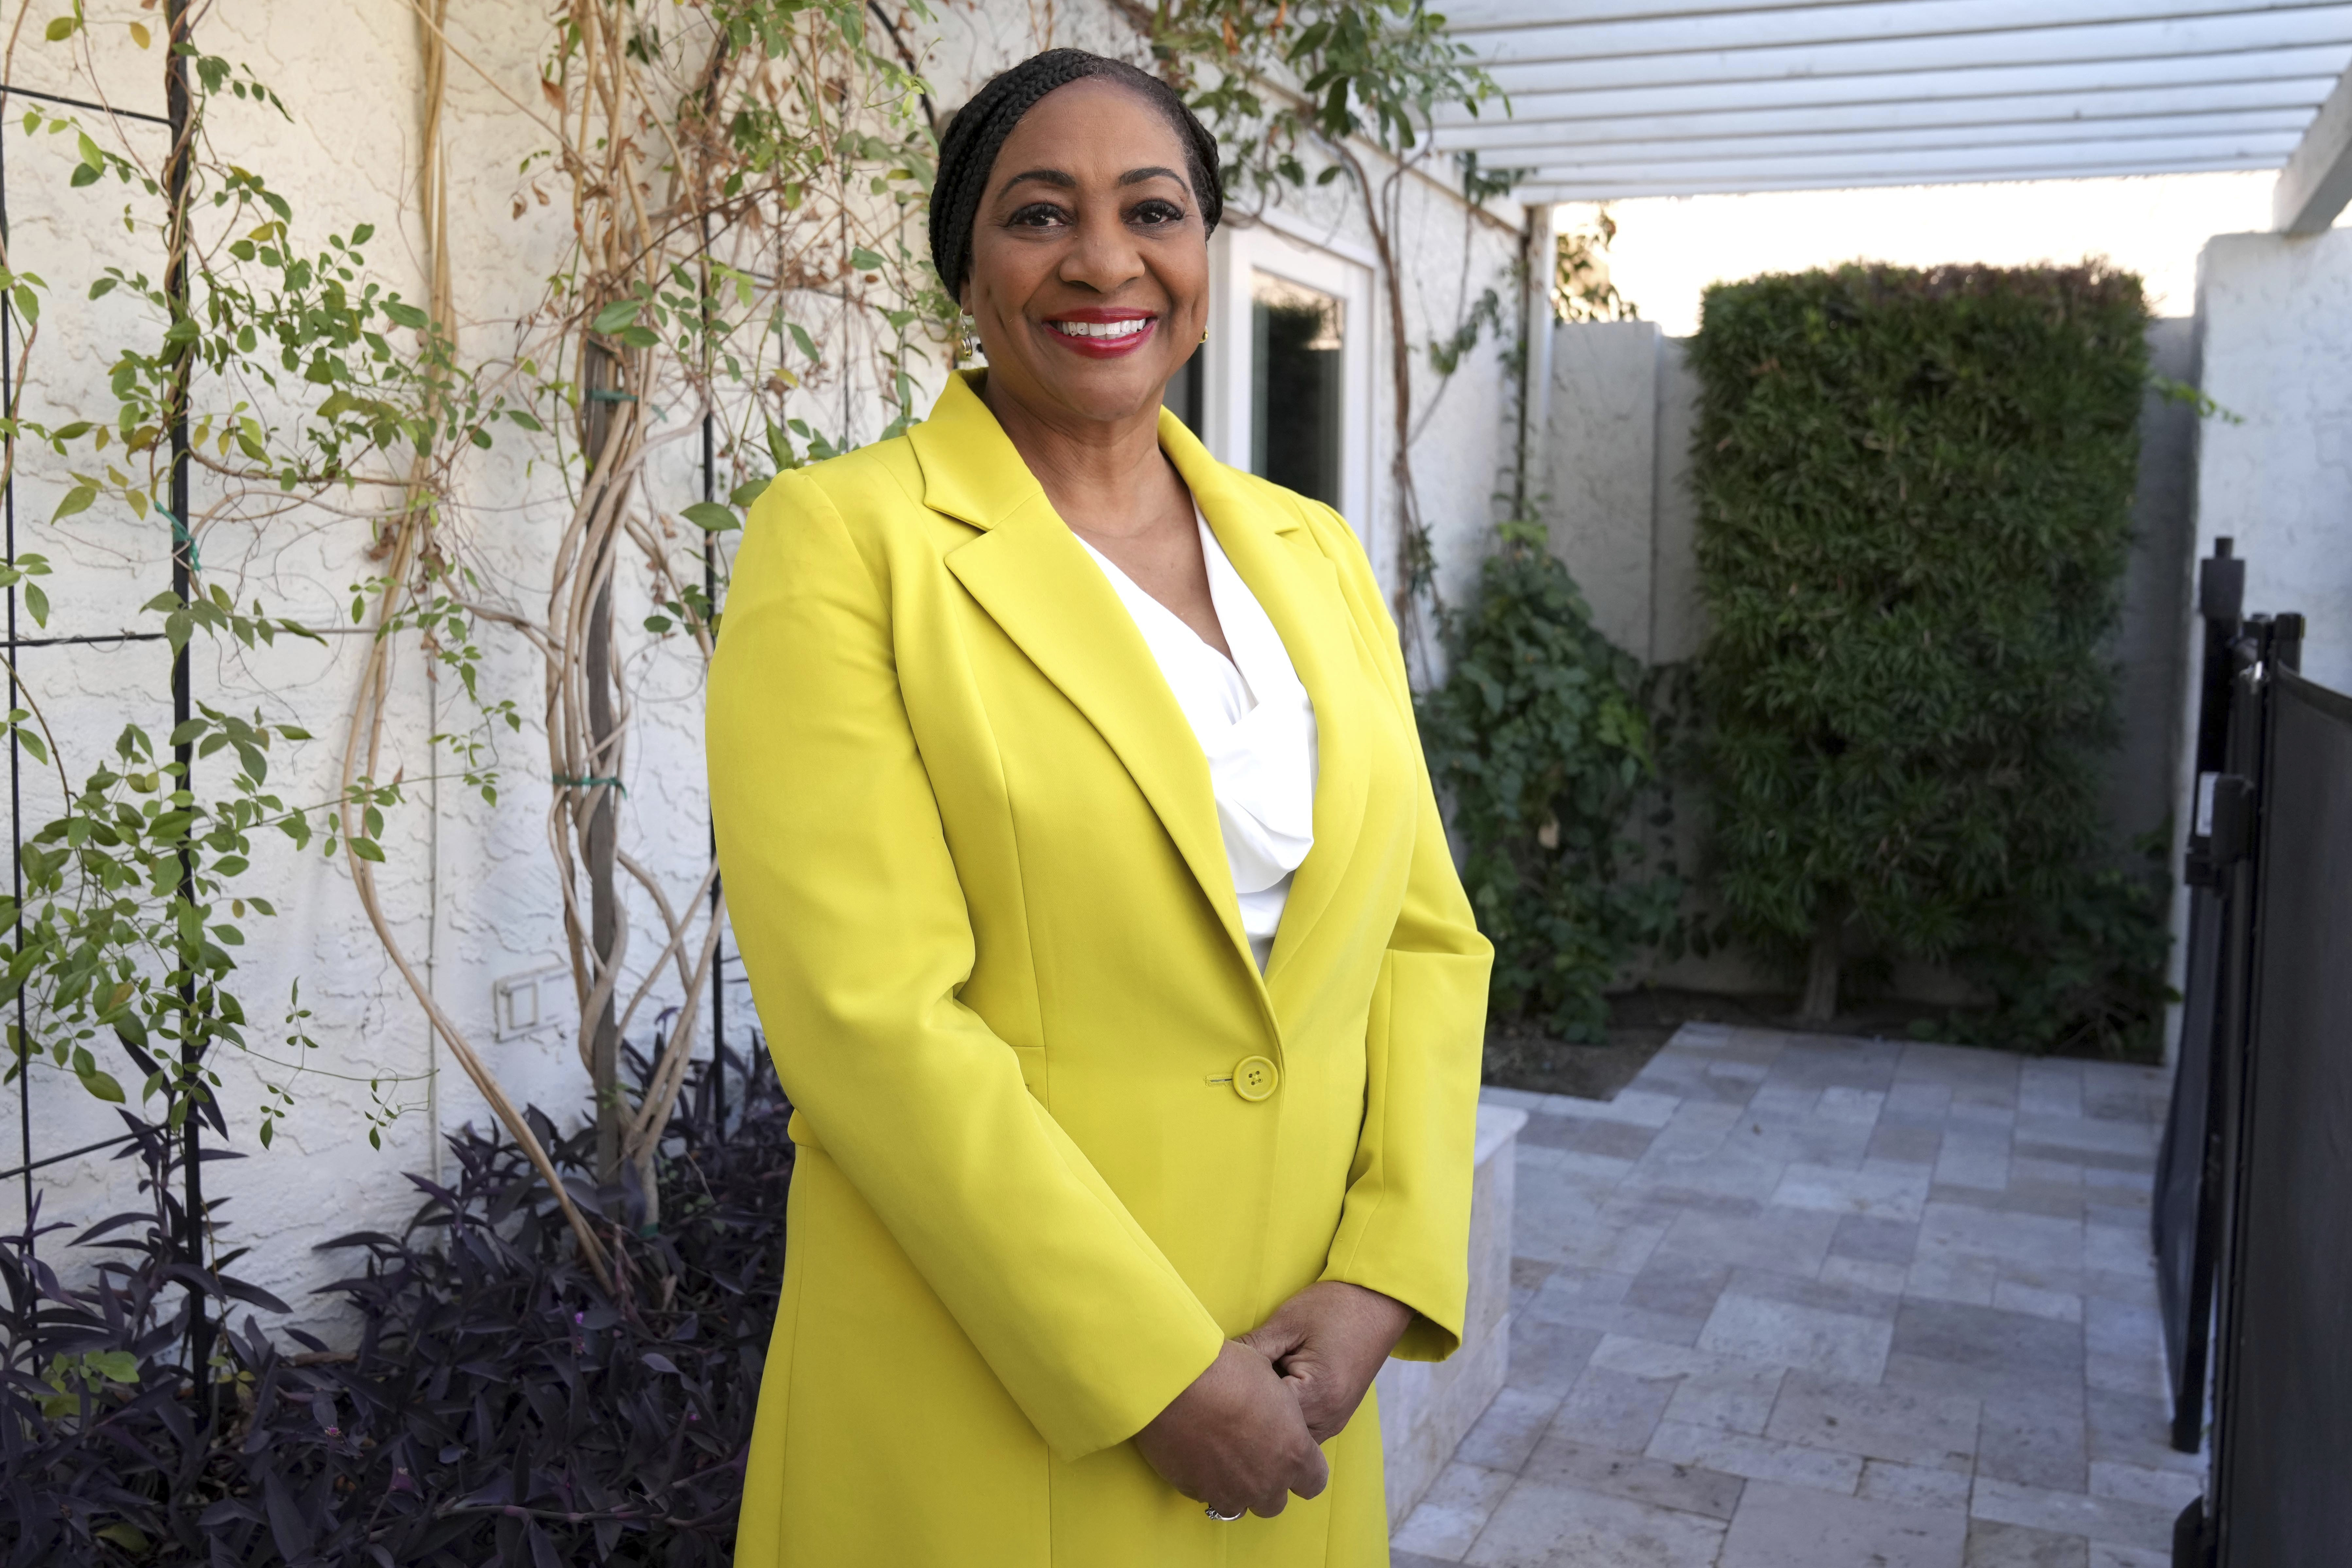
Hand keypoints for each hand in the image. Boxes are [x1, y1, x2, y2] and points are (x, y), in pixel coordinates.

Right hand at [1133, 1339, 1329, 1517]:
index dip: (1304, 1469)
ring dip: (1235, 1488)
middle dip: (1268, 1483)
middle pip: (1275, 1503)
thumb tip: (1272, 1415)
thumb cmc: (1228, 1372)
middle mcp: (1265, 1482)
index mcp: (1293, 1454)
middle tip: (1253, 1454)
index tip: (1291, 1454)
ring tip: (1222, 1457)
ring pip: (1239, 1507)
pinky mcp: (1195, 1490)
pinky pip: (1206, 1495)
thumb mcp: (1269, 1381)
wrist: (1177, 1383)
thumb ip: (1280, 1414)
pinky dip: (1205, 1480)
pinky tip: (1197, 1453)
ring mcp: (1229, 1491)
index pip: (1314, 1482)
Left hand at [1240, 1282, 1413, 1443]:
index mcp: (1318, 1395)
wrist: (1378, 1304)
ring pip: (1287, 1439)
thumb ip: (1252, 1349)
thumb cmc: (1334, 1308)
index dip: (1239, 1396)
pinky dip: (1283, 1418)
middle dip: (1251, 1414)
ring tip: (1256, 1386)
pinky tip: (1274, 1392)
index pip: (1262, 1415)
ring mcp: (1334, 1422)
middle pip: (1274, 1436)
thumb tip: (1215, 1365)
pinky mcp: (1334, 1418)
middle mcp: (1329, 1419)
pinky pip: (1300, 1431)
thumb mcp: (1288, 1322)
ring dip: (1268, 1419)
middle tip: (1234, 1384)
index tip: (1227, 1377)